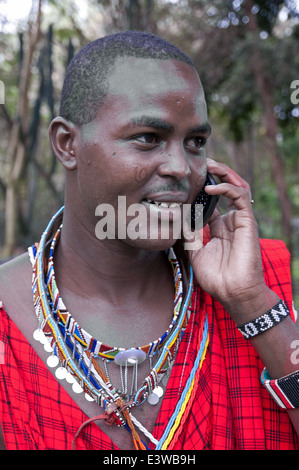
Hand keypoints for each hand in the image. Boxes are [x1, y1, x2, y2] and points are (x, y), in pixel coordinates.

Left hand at [184, 158, 278, 323]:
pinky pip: (240, 196)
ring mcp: (240, 220)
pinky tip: (211, 186)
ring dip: (223, 173)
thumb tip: (178, 218)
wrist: (232, 292)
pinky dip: (226, 187)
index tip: (185, 181)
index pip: (211, 201)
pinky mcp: (247, 221)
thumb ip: (189, 234)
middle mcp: (230, 221)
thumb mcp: (195, 252)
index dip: (200, 189)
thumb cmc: (216, 277)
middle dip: (215, 174)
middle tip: (201, 164)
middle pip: (225, 189)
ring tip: (209, 165)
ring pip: (236, 187)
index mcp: (219, 228)